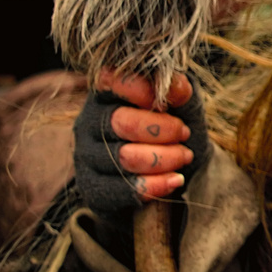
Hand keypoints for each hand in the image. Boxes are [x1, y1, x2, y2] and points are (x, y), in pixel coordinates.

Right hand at [73, 71, 211, 217]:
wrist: (167, 174)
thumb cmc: (171, 131)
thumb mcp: (181, 105)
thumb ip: (180, 91)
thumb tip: (178, 88)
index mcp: (107, 93)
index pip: (111, 81)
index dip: (143, 90)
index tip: (170, 103)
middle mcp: (89, 122)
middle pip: (122, 122)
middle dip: (162, 129)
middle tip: (185, 133)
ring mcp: (86, 156)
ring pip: (125, 157)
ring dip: (165, 158)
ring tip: (184, 156)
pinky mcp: (92, 187)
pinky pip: (123, 189)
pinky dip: (156, 185)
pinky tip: (175, 180)